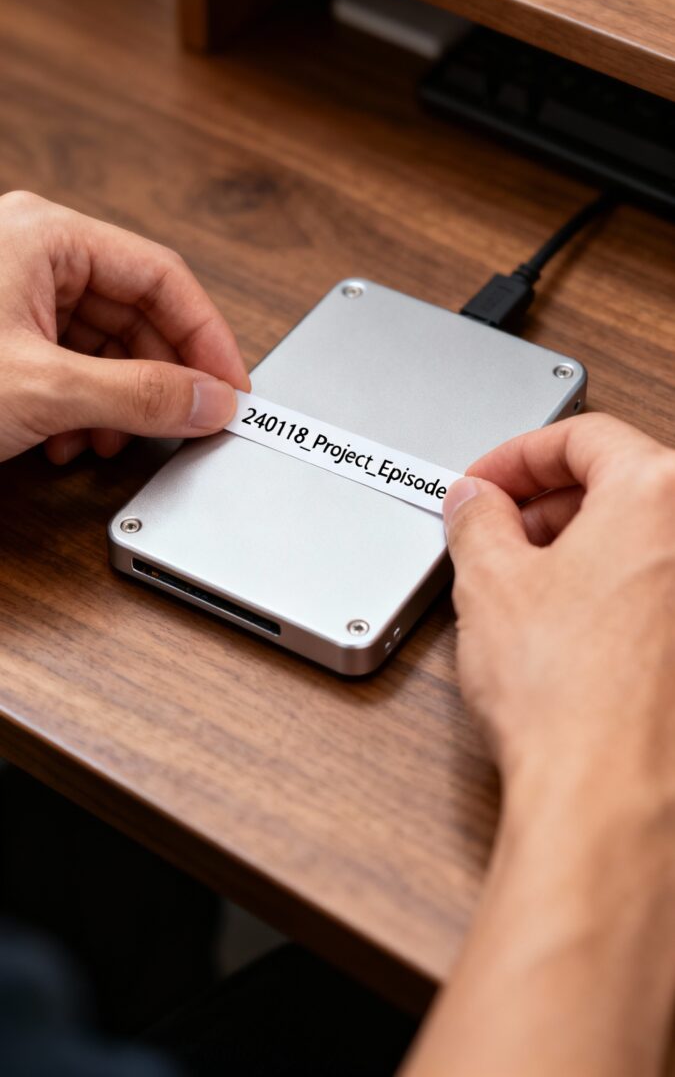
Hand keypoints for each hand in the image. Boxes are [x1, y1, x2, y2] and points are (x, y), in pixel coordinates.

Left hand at [0, 191, 249, 463]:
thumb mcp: (43, 386)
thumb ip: (137, 395)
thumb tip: (209, 400)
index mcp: (46, 235)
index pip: (162, 277)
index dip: (207, 337)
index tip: (231, 387)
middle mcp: (34, 255)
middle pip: (137, 316)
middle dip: (159, 381)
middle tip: (187, 422)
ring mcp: (15, 296)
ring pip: (104, 349)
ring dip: (119, 404)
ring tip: (112, 440)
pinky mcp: (4, 339)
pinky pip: (69, 367)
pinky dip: (81, 410)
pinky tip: (69, 441)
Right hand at [402, 416, 674, 1076]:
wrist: (608, 798)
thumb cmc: (568, 696)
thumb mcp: (489, 582)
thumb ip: (477, 518)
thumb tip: (475, 502)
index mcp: (659, 494)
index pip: (583, 435)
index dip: (517, 455)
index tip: (484, 483)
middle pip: (618, 484)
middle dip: (544, 503)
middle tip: (493, 531)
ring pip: (637, 541)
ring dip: (574, 548)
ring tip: (518, 586)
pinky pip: (652, 592)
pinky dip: (607, 591)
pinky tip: (560, 629)